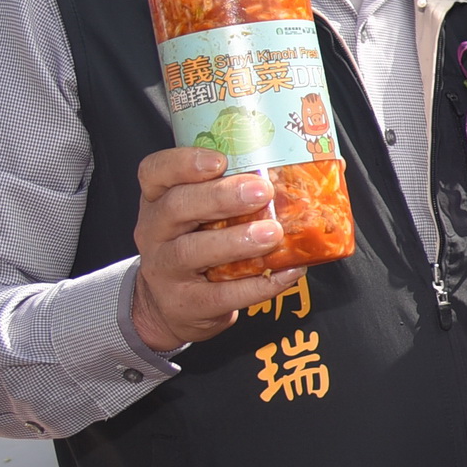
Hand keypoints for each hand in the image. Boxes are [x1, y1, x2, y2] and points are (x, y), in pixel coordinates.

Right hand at [128, 147, 307, 352]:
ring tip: (273, 233)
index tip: (220, 160)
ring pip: (192, 251)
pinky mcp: (186, 304)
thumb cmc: (199, 244)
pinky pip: (220, 295)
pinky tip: (289, 272)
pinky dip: (257, 285)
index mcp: (158, 200)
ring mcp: (165, 270)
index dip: (183, 163)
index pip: (155, 172)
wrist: (174, 306)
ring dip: (236, 241)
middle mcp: (154, 232)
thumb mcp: (201, 214)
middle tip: (262, 191)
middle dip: (220, 197)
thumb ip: (236, 190)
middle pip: (176, 207)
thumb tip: (311, 168)